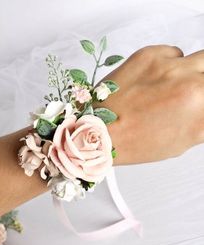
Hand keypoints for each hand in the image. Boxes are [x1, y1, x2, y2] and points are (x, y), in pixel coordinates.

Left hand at [94, 45, 203, 164]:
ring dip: (192, 72)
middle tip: (192, 93)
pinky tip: (156, 80)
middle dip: (203, 85)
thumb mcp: (180, 142)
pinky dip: (170, 65)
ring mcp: (170, 68)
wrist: (98, 131)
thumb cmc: (132, 142)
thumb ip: (201, 121)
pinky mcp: (150, 55)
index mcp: (201, 116)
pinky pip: (174, 53)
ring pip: (201, 60)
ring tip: (174, 87)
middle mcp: (190, 88)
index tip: (200, 103)